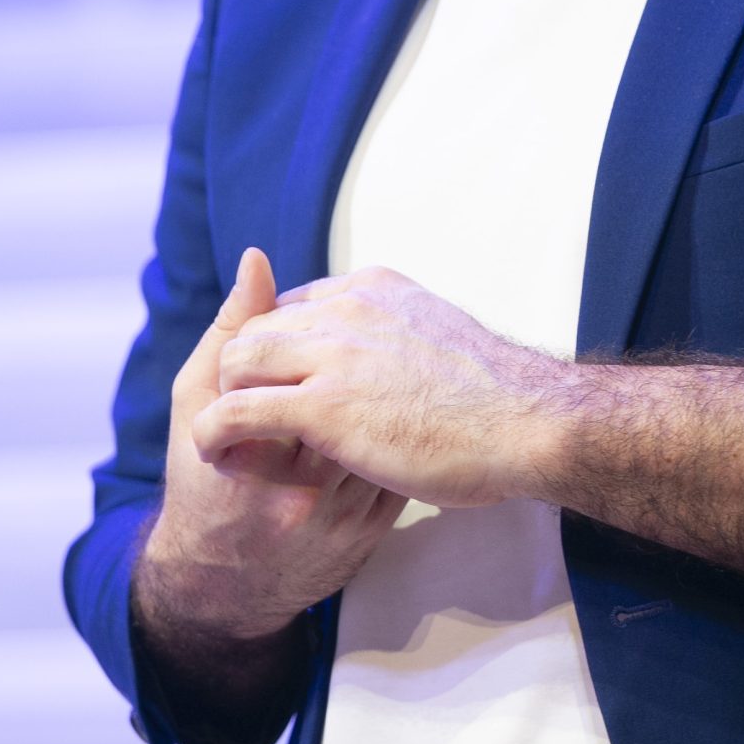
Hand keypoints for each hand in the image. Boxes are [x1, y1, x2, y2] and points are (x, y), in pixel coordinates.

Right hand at [138, 249, 406, 642]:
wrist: (220, 584)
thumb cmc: (199, 481)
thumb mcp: (192, 403)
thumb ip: (229, 331)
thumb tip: (256, 258)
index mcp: (258, 455)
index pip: (309, 375)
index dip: (313, 346)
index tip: (307, 340)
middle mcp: (307, 493)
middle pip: (354, 401)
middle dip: (353, 370)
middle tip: (347, 354)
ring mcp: (345, 517)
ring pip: (383, 430)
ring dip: (377, 396)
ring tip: (364, 381)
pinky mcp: (373, 531)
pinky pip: (397, 464)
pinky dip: (391, 434)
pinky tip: (375, 419)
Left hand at [196, 266, 565, 507]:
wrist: (526, 421)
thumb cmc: (495, 397)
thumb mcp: (437, 335)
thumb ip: (395, 332)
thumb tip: (386, 350)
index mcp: (372, 289)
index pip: (292, 305)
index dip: (277, 349)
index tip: (278, 386)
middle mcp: (346, 308)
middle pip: (259, 328)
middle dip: (245, 373)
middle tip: (249, 420)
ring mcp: (333, 355)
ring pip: (238, 359)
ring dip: (224, 398)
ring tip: (226, 439)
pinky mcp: (324, 406)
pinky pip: (239, 411)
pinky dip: (216, 432)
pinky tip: (216, 453)